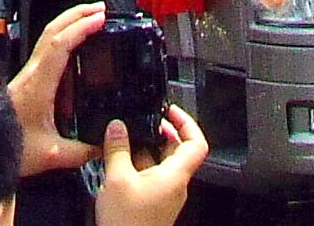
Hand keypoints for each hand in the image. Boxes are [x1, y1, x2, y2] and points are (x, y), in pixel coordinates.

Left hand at [10, 1, 104, 176]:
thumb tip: (104, 147)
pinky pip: (46, 51)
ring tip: (90, 19)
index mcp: (38, 84)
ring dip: (69, 24)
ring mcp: (28, 75)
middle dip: (77, 14)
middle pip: (53, 30)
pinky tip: (74, 49)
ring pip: (48, 38)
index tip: (100, 18)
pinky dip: (62, 40)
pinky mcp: (27, 81)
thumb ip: (81, 152)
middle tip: (100, 8)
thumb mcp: (51, 154)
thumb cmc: (7, 147)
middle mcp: (32, 73)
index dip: (81, 27)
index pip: (61, 44)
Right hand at [94, 107, 205, 225]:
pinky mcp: (153, 203)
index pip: (196, 143)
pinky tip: (118, 162)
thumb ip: (117, 148)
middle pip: (178, 151)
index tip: (171, 110)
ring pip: (162, 163)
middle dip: (161, 133)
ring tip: (124, 139)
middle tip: (143, 120)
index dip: (187, 122)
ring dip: (146, 149)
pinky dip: (138, 164)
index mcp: (175, 176)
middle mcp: (175, 185)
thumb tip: (118, 126)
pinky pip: (151, 176)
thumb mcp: (117, 179)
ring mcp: (165, 195)